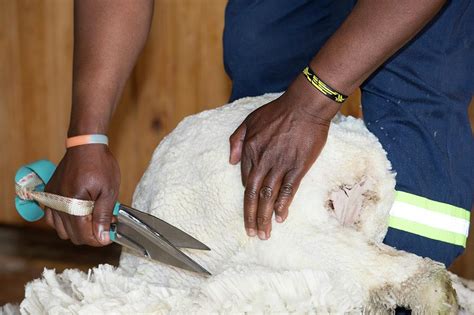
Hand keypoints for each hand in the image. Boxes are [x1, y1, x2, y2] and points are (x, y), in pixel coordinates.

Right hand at [44, 145, 119, 245]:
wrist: (86, 145)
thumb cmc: (100, 164)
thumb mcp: (108, 191)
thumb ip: (103, 216)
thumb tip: (103, 238)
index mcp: (72, 203)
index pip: (83, 235)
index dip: (98, 239)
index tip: (109, 234)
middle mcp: (57, 204)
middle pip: (72, 236)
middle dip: (90, 234)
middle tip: (105, 223)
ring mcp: (50, 200)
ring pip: (61, 230)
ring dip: (78, 229)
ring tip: (93, 216)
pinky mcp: (48, 195)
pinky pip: (52, 219)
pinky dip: (65, 221)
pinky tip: (79, 213)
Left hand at [229, 75, 339, 239]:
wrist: (304, 105)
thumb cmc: (277, 111)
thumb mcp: (249, 120)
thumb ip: (236, 141)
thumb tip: (230, 162)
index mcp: (249, 151)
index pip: (245, 181)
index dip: (246, 199)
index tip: (249, 212)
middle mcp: (262, 161)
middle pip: (253, 195)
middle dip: (251, 217)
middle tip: (252, 233)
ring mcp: (280, 165)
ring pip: (268, 196)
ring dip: (264, 217)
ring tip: (264, 233)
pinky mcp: (297, 167)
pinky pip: (288, 190)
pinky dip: (283, 205)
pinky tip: (280, 217)